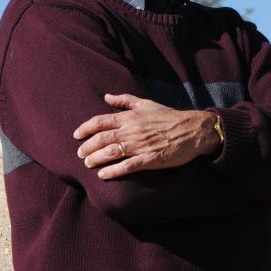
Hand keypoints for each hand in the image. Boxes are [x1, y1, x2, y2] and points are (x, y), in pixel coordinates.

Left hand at [73, 93, 220, 179]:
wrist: (193, 130)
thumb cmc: (169, 117)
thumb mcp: (146, 104)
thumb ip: (125, 101)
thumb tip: (107, 96)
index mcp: (130, 117)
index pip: (101, 121)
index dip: (85, 128)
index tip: (76, 135)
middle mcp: (132, 131)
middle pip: (102, 138)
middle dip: (87, 147)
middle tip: (80, 154)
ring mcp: (140, 145)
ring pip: (111, 152)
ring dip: (96, 158)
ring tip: (88, 164)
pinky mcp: (149, 159)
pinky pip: (127, 166)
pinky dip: (113, 171)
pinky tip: (103, 175)